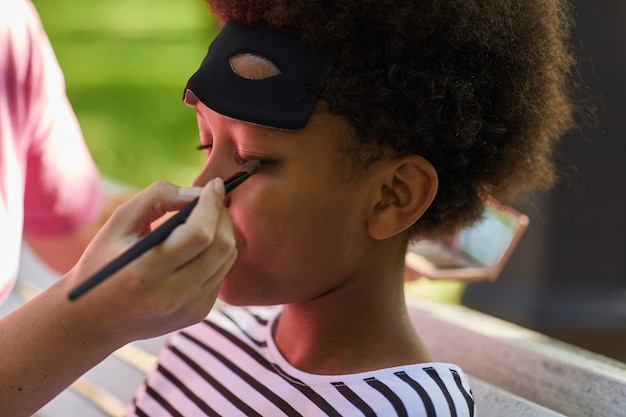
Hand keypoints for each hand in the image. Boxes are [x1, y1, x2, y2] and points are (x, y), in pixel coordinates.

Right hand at [60, 179, 236, 344]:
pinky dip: (218, 252)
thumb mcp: (117, 224)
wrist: (94, 321)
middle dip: (222, 215)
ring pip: (228, 258)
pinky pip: (222, 273)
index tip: (214, 184)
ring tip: (207, 217)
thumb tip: (195, 193)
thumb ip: (156, 199)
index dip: (211, 204)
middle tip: (212, 198)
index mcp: (146, 272)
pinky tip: (201, 243)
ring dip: (224, 231)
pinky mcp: (199, 313)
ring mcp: (189, 307)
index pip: (199, 234)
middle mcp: (173, 295)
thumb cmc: (102, 263)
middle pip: (221, 246)